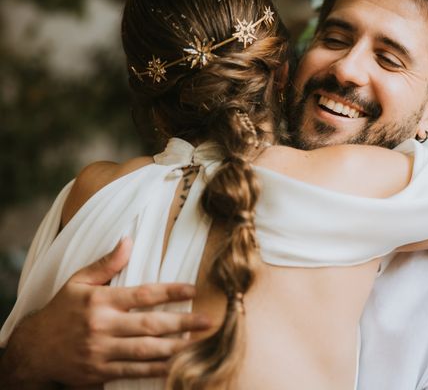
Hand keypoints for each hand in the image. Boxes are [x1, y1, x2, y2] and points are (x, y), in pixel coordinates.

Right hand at [0, 238, 211, 387]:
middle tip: (208, 320)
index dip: (171, 292)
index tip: (193, 290)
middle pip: (150, 325)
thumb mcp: (78, 282)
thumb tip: (128, 240)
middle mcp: (102, 327)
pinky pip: (134, 371)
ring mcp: (101, 352)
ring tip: (200, 343)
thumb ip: (106, 263)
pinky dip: (156, 370)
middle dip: (183, 323)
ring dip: (176, 348)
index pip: (143, 294)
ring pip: (145, 351)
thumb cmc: (61, 311)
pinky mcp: (100, 373)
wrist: (33, 350)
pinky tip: (176, 365)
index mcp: (100, 301)